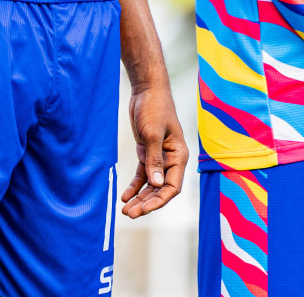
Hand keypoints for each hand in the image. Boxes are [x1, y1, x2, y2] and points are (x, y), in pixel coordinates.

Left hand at [121, 84, 187, 217]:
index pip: (173, 186)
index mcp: (179, 156)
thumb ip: (154, 159)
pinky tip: (125, 196)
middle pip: (160, 189)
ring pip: (150, 184)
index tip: (144, 209)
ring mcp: (159, 157)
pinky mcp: (147, 152)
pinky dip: (134, 185)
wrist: (147, 90)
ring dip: (139, 197)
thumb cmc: (154, 108)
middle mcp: (171, 159)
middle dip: (146, 203)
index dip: (159, 200)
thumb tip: (157, 185)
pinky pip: (142, 174)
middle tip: (130, 214)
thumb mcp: (153, 133)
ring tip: (125, 210)